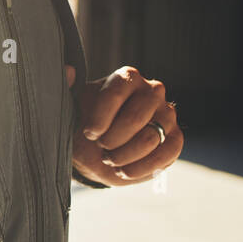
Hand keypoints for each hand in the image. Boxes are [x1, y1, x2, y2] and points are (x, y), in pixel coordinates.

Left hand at [62, 64, 182, 186]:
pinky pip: (166, 154)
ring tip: (111, 158)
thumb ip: (66, 88)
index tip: (89, 134)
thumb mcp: (71, 106)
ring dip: (123, 156)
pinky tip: (125, 170)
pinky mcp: (175, 138)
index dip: (99, 120)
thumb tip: (69, 71)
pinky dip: (141, 168)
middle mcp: (152, 91)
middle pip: (135, 119)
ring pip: (149, 139)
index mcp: (125, 78)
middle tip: (101, 147)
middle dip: (112, 140)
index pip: (114, 95)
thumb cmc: (85, 122)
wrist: (97, 148)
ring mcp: (167, 114)